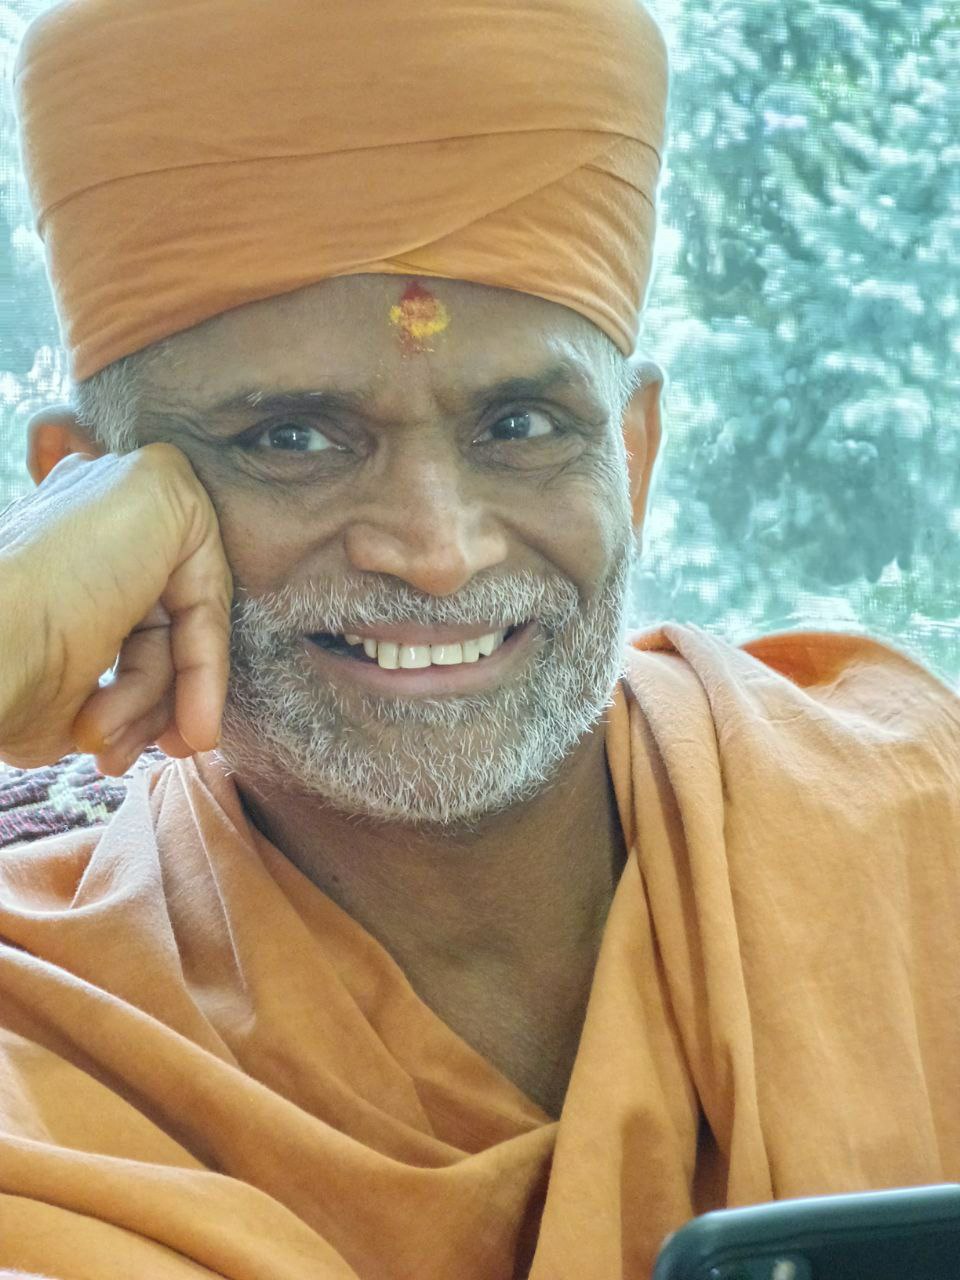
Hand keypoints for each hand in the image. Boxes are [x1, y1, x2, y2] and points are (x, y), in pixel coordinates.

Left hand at [0, 443, 231, 776]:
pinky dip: (121, 731)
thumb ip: (192, 495)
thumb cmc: (67, 577)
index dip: (210, 646)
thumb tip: (195, 540)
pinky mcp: (72, 680)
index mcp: (126, 515)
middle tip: (186, 739)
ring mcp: (94, 629)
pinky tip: (93, 740)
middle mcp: (111, 568)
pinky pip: (128, 711)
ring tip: (99, 732)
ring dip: (143, 715)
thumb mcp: (157, 490)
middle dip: (182, 691)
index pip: (203, 584)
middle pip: (185, 639)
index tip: (207, 708)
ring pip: (162, 681)